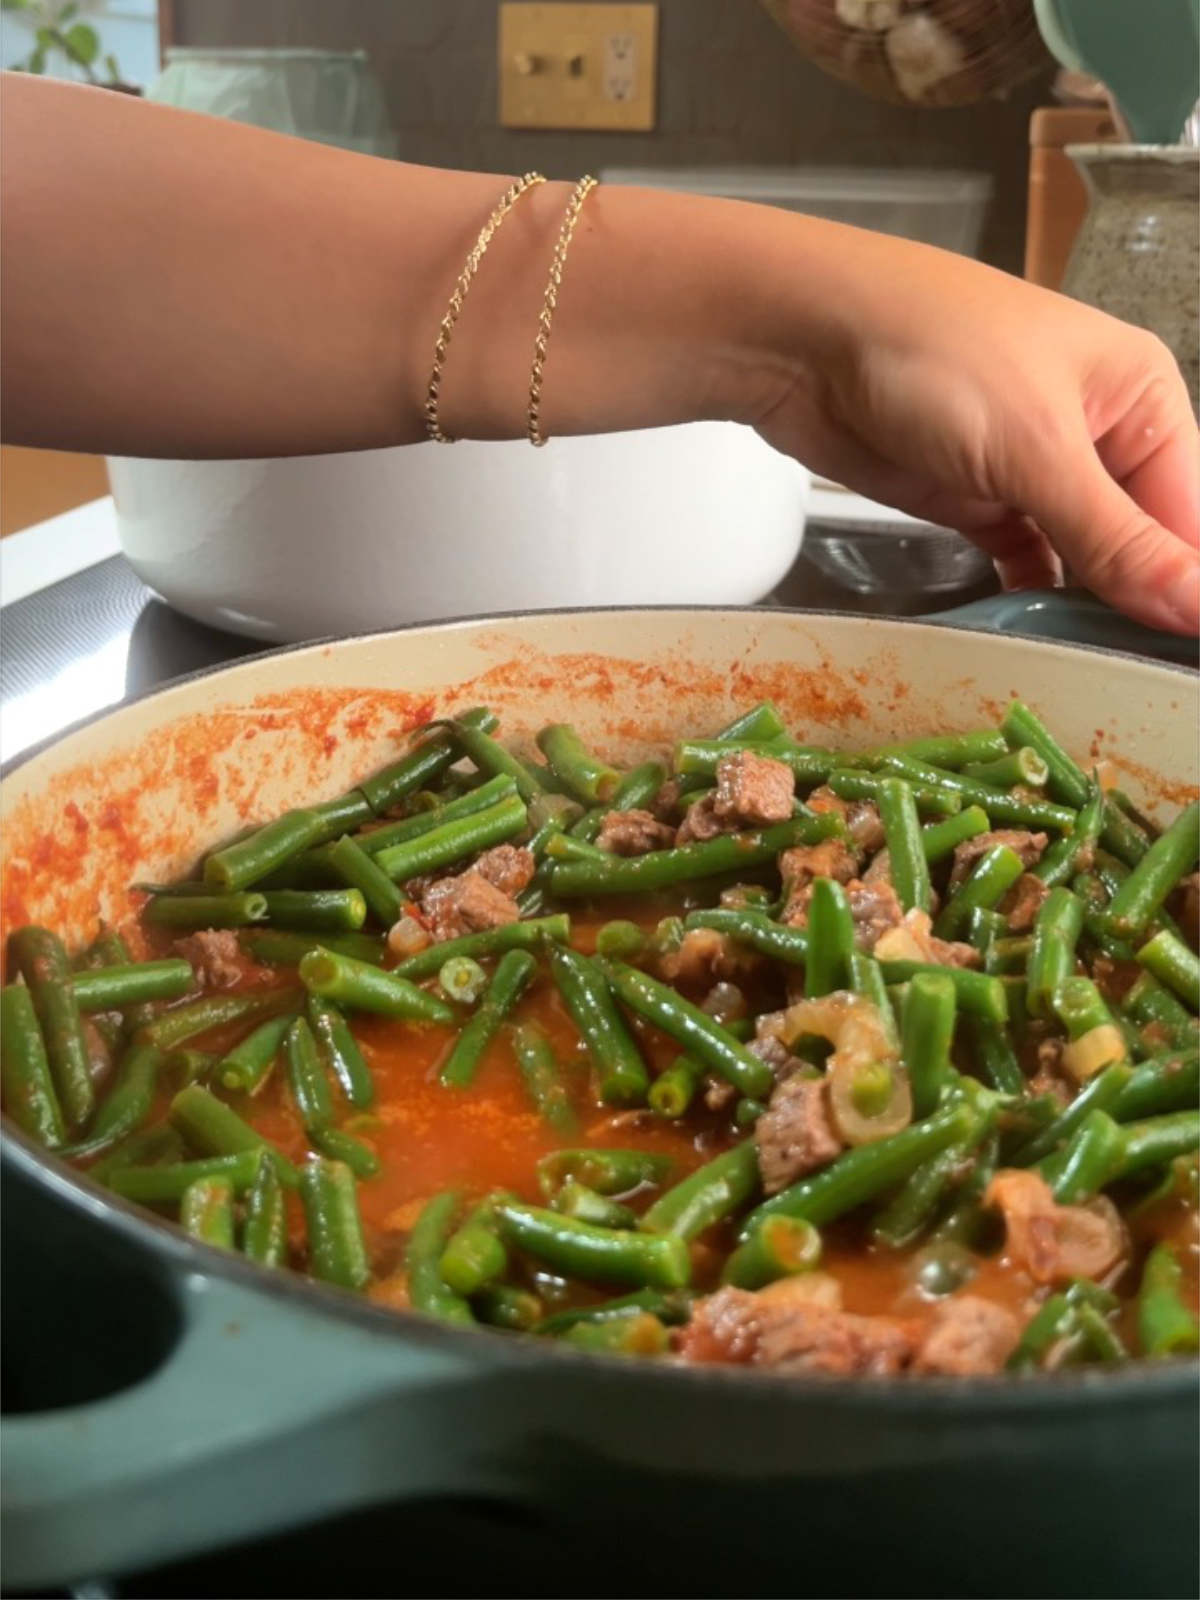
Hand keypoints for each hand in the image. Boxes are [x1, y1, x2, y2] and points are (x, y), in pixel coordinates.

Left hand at [751, 238, 1198, 633]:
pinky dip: (1034, 595)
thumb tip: (1198, 607)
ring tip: (1103, 675)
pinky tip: (1040, 639)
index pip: (1193, 515)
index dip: (1190, 586)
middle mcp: (1099, 432)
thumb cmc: (930, 356)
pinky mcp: (978, 499)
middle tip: (1145, 678)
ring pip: (1088, 556)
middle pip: (1146, 538)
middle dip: (1145, 601)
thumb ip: (1119, 539)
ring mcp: (1034, 468)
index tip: (1181, 657)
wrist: (801, 341)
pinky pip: (1028, 559)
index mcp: (1141, 397)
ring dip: (1091, 608)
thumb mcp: (1038, 450)